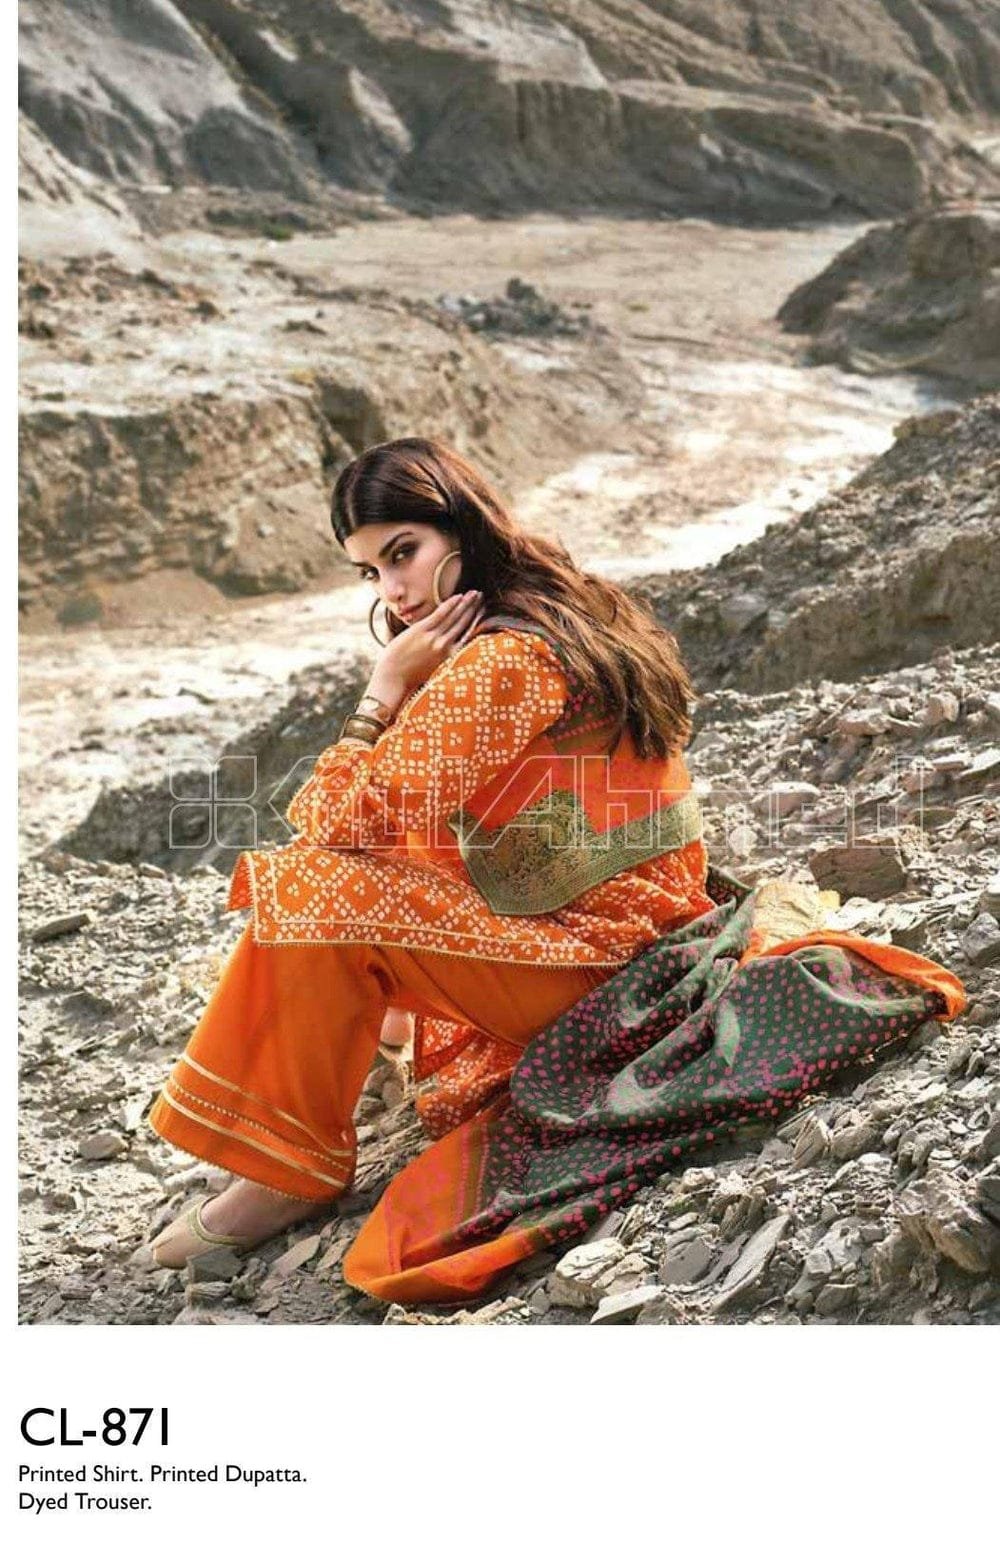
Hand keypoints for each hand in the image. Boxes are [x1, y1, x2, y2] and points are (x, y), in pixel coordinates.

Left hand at [369, 592, 484, 702]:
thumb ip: (445, 659)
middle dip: (474, 608)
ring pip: (455, 617)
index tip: (483, 612)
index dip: (477, 622)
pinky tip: (458, 596)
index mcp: (450, 657)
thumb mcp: (435, 671)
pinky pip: (440, 614)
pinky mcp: (422, 631)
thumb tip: (452, 650)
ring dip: (466, 603)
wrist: (393, 678)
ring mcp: (434, 638)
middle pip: (464, 623)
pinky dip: (450, 604)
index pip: (468, 636)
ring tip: (474, 593)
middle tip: (481, 597)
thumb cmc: (410, 677)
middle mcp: (445, 647)